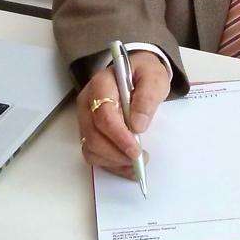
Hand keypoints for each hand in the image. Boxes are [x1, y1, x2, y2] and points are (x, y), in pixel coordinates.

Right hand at [76, 50, 169, 178]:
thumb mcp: (154, 78)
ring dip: (113, 161)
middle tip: (140, 157)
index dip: (119, 136)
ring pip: (90, 148)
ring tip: (136, 161)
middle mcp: (87, 102)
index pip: (103, 114)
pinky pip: (94, 154)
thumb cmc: (144, 74)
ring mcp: (86, 118)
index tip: (136, 150)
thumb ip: (147, 97)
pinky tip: (128, 165)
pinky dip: (111, 164)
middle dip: (116, 153)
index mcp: (101, 84)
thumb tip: (137, 125)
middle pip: (93, 135)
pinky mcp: (89, 132)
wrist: (138, 74)